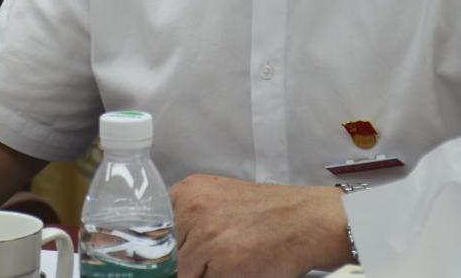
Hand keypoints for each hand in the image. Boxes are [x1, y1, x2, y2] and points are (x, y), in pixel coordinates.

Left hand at [169, 174, 348, 276]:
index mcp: (188, 191)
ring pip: (183, 271)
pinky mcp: (222, 261)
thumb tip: (162, 250)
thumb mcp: (220, 200)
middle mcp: (192, 210)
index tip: (159, 259)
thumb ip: (190, 217)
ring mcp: (205, 236)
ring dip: (201, 272)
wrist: (307, 220)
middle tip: (212, 258)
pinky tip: (238, 268)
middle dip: (182, 264)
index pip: (153, 228)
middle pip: (165, 253)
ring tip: (230, 260)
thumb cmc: (269, 213)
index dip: (157, 249)